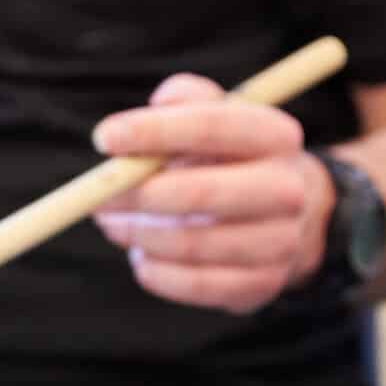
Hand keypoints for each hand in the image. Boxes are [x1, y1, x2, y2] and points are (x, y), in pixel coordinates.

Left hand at [91, 74, 334, 314]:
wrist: (283, 217)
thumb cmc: (226, 159)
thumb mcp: (213, 117)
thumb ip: (181, 101)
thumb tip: (143, 116)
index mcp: (276, 136)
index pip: (213, 126)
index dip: (154, 131)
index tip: (103, 138)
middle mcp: (289, 189)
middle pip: (200, 192)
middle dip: (136, 194)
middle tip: (96, 196)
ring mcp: (282, 241)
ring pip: (190, 243)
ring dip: (138, 235)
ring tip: (114, 224)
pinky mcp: (263, 284)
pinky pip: (194, 285)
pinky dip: (155, 272)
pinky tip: (142, 255)